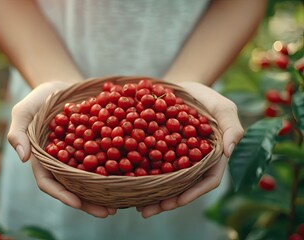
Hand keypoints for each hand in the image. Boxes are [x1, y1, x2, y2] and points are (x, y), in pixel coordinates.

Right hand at [7, 81, 116, 217]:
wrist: (62, 85)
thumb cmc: (39, 99)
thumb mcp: (24, 111)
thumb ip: (18, 132)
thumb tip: (22, 158)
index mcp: (43, 159)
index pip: (49, 182)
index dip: (62, 194)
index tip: (77, 203)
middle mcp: (63, 162)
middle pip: (74, 186)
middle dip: (90, 201)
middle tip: (108, 212)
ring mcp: (80, 155)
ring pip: (92, 178)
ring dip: (106, 191)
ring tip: (122, 202)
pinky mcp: (95, 145)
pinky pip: (105, 158)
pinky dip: (116, 168)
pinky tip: (130, 175)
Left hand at [138, 81, 243, 217]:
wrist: (181, 86)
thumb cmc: (206, 98)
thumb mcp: (223, 108)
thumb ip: (231, 128)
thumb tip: (229, 153)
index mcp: (210, 157)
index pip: (206, 180)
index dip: (193, 193)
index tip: (176, 202)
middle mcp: (190, 162)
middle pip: (181, 186)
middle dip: (165, 200)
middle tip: (147, 210)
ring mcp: (172, 156)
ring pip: (163, 179)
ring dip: (150, 193)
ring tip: (135, 204)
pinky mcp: (156, 147)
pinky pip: (148, 162)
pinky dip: (139, 172)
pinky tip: (126, 179)